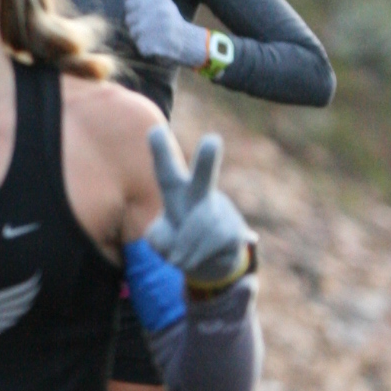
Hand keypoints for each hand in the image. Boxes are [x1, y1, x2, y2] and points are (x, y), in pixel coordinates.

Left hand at [122, 0, 208, 68]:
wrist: (187, 41)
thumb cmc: (167, 19)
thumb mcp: (156, 1)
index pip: (129, 3)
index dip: (133, 10)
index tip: (145, 13)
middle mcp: (159, 11)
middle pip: (129, 19)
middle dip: (135, 25)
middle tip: (151, 27)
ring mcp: (159, 29)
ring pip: (133, 33)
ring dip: (140, 37)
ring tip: (154, 36)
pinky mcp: (158, 44)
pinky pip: (140, 46)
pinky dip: (145, 48)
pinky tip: (156, 45)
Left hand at [146, 129, 253, 287]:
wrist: (211, 260)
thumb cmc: (178, 239)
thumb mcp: (159, 239)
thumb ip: (159, 240)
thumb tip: (181, 247)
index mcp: (177, 190)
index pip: (166, 170)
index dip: (161, 151)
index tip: (154, 130)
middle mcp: (201, 193)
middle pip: (204, 176)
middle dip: (207, 160)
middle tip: (212, 140)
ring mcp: (222, 211)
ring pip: (195, 233)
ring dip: (184, 251)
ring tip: (183, 256)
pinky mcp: (236, 233)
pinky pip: (207, 250)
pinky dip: (197, 260)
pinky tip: (204, 256)